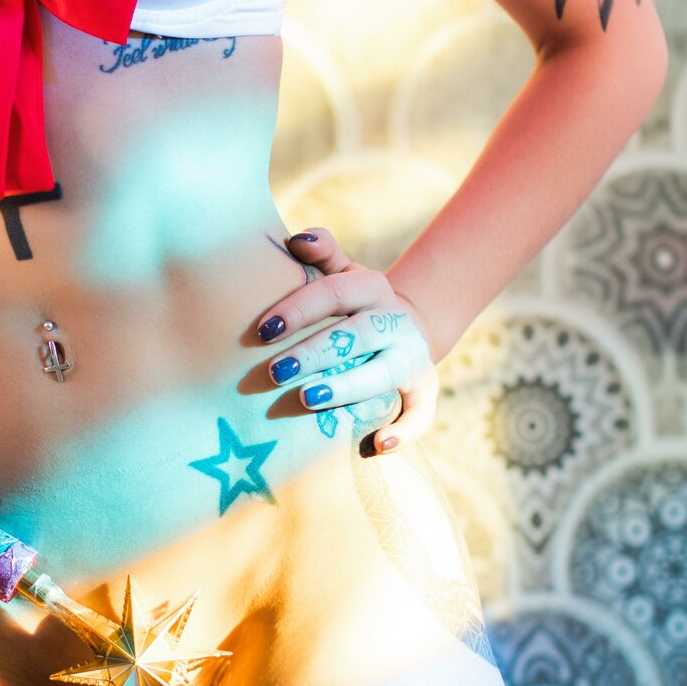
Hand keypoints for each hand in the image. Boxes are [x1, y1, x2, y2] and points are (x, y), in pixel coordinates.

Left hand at [253, 226, 441, 455]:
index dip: (297, 310)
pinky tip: (377, 445)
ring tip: (308, 399)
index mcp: (371, 288)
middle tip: (275, 372)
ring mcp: (412, 356)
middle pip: (355, 335)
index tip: (262, 331)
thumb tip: (297, 240)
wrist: (410, 326)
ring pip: (382, 373)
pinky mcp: (424, 387)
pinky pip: (421, 412)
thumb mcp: (342, 273)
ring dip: (347, 387)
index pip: (332, 294)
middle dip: (314, 353)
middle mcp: (394, 321)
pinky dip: (404, 430)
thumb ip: (322, 253)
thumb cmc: (354, 303)